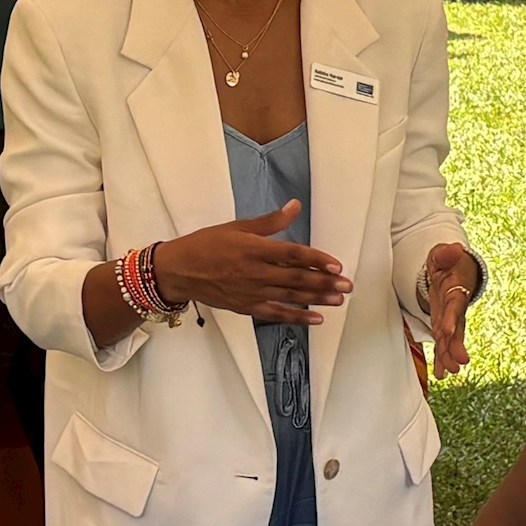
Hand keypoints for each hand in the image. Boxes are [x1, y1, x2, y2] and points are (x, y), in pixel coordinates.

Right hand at [154, 201, 351, 323]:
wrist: (178, 270)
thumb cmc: (206, 244)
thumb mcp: (237, 226)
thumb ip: (269, 221)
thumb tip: (295, 206)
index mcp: (254, 249)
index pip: (292, 254)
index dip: (316, 260)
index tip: (336, 265)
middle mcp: (255, 272)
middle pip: (296, 278)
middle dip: (324, 282)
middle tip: (347, 285)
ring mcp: (251, 292)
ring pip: (290, 296)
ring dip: (316, 299)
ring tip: (339, 300)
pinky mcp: (247, 307)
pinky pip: (276, 314)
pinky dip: (296, 317)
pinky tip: (316, 318)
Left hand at [423, 242, 478, 376]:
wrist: (455, 270)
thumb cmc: (446, 263)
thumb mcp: (441, 254)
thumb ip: (445, 254)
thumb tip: (454, 248)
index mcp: (455, 291)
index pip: (454, 306)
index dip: (451, 318)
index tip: (447, 331)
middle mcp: (455, 309)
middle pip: (457, 329)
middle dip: (456, 346)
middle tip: (459, 363)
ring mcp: (450, 319)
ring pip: (451, 340)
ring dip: (450, 356)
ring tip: (450, 372)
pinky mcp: (444, 325)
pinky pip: (444, 343)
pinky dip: (442, 358)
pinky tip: (442, 373)